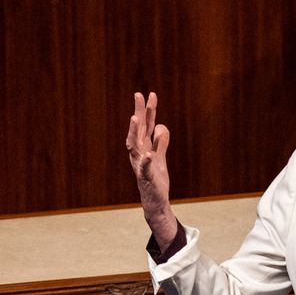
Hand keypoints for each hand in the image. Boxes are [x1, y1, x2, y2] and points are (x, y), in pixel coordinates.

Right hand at [126, 91, 177, 246]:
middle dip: (138, 112)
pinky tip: (149, 154)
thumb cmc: (156, 179)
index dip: (148, 110)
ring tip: (135, 118)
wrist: (155, 201)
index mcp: (144, 146)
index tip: (150, 94)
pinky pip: (144, 168)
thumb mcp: (160, 157)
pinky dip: (146, 161)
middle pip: (138, 129)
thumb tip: (161, 126)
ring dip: (134, 132)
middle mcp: (139, 152)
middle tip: (138, 95)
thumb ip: (161, 142)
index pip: (146, 124)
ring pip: (134, 145)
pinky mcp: (146, 177)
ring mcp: (141, 164)